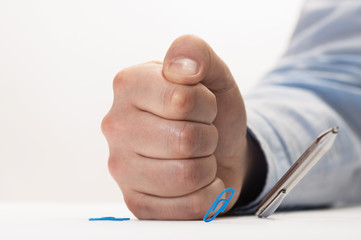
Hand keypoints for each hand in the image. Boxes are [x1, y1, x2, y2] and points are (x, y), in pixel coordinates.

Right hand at [102, 35, 258, 219]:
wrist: (219, 151)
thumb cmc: (212, 113)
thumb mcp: (213, 74)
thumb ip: (195, 53)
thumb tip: (180, 68)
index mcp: (128, 85)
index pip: (181, 100)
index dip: (206, 105)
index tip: (202, 105)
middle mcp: (115, 126)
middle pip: (184, 140)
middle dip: (208, 137)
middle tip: (200, 133)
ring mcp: (121, 168)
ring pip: (186, 174)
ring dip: (207, 166)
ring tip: (197, 156)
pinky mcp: (136, 202)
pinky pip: (187, 206)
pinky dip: (207, 193)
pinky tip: (197, 181)